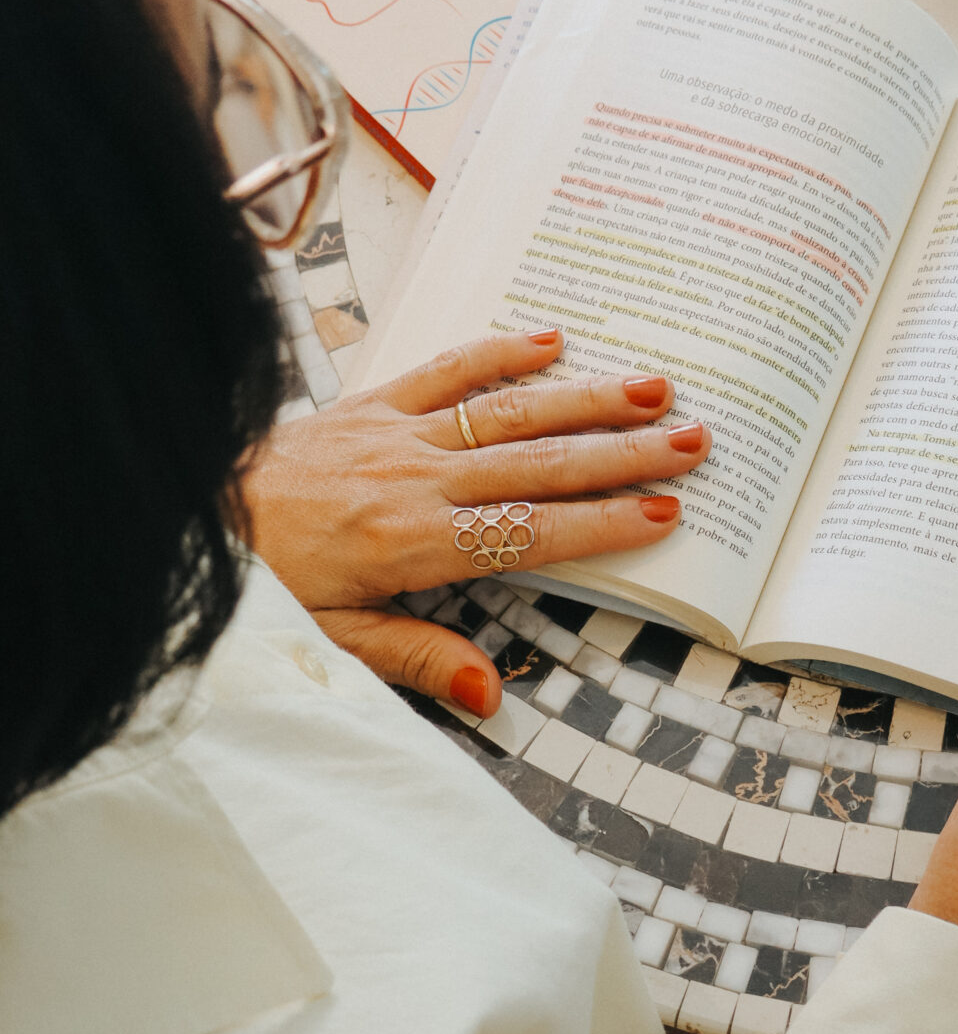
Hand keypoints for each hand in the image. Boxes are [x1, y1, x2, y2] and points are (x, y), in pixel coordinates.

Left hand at [242, 329, 707, 713]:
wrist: (187, 514)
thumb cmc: (261, 585)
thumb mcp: (335, 642)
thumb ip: (418, 660)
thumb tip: (491, 694)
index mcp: (412, 543)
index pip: (530, 532)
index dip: (602, 524)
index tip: (665, 513)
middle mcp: (415, 479)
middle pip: (540, 464)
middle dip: (624, 454)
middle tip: (693, 442)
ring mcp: (395, 434)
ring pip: (508, 412)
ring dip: (585, 398)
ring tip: (652, 388)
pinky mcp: (370, 406)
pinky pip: (445, 372)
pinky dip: (499, 353)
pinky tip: (550, 339)